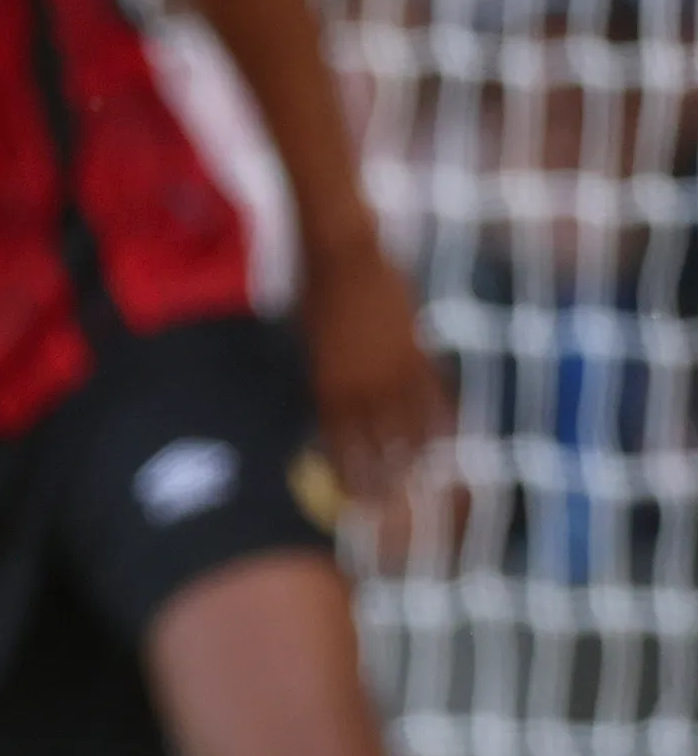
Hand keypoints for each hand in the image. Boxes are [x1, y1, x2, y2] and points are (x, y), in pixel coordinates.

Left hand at [301, 236, 449, 500]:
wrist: (343, 253)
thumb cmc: (315, 295)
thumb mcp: (311, 346)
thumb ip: (327, 382)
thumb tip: (336, 416)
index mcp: (328, 386)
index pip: (343, 444)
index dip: (351, 475)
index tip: (356, 499)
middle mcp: (362, 384)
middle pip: (380, 444)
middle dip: (385, 475)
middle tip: (392, 501)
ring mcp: (393, 368)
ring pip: (412, 425)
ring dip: (416, 455)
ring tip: (420, 477)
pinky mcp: (417, 349)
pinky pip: (433, 394)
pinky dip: (439, 418)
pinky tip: (445, 438)